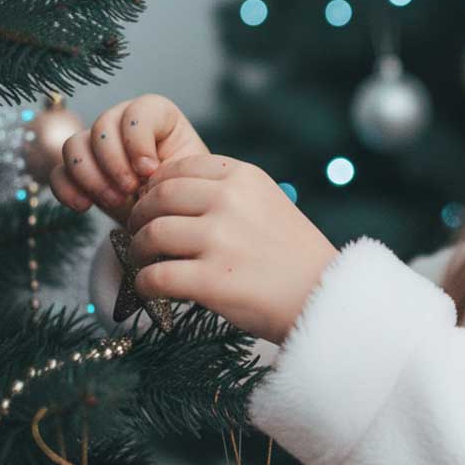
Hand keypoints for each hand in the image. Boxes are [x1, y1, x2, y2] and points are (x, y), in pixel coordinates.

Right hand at [49, 94, 209, 227]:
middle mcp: (123, 123)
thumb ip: (171, 167)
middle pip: (102, 126)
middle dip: (114, 162)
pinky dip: (67, 189)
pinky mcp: (79, 171)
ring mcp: (97, 145)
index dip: (138, 140)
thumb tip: (144, 172)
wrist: (170, 217)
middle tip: (130, 190)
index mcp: (158, 116)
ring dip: (91, 176)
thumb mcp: (188, 177)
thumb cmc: (185, 191)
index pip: (138, 111)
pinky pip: (58, 172)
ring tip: (115, 201)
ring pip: (74, 145)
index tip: (150, 170)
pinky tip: (84, 206)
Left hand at [124, 153, 339, 344]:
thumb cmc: (295, 255)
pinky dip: (144, 285)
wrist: (324, 296)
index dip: (157, 187)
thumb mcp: (269, 203)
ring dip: (139, 251)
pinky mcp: (211, 280)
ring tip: (146, 262)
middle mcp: (230, 201)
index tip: (154, 204)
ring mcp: (220, 240)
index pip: (180, 168)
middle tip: (139, 234)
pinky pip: (154, 277)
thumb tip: (167, 195)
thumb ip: (228, 193)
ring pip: (151, 235)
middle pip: (158, 198)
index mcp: (245, 177)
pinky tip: (152, 289)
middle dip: (140, 217)